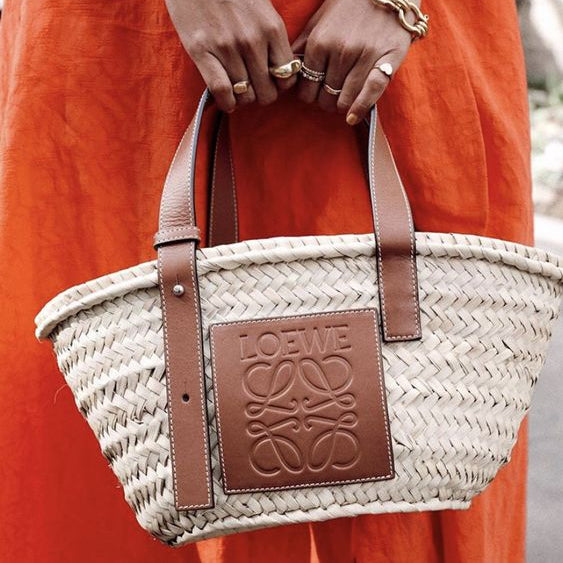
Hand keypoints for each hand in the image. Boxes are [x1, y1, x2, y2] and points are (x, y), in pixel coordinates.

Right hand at [165, 0, 295, 111]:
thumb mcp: (262, 6)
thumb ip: (272, 35)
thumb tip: (281, 67)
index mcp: (271, 28)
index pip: (287, 77)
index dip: (280, 85)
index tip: (272, 81)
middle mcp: (252, 41)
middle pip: (268, 92)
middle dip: (262, 94)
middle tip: (254, 87)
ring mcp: (226, 48)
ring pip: (245, 95)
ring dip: (243, 98)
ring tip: (238, 90)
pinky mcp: (202, 52)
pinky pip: (222, 92)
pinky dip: (227, 102)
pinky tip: (227, 99)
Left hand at [292, 0, 413, 123]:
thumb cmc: (348, 6)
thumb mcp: (318, 21)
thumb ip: (302, 46)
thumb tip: (287, 71)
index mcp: (319, 42)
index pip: (306, 88)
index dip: (309, 95)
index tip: (314, 93)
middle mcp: (340, 52)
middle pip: (325, 97)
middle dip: (325, 100)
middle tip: (330, 95)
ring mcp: (363, 57)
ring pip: (344, 100)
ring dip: (341, 104)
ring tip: (343, 97)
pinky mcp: (386, 61)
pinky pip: (370, 93)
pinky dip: (359, 109)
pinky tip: (352, 117)